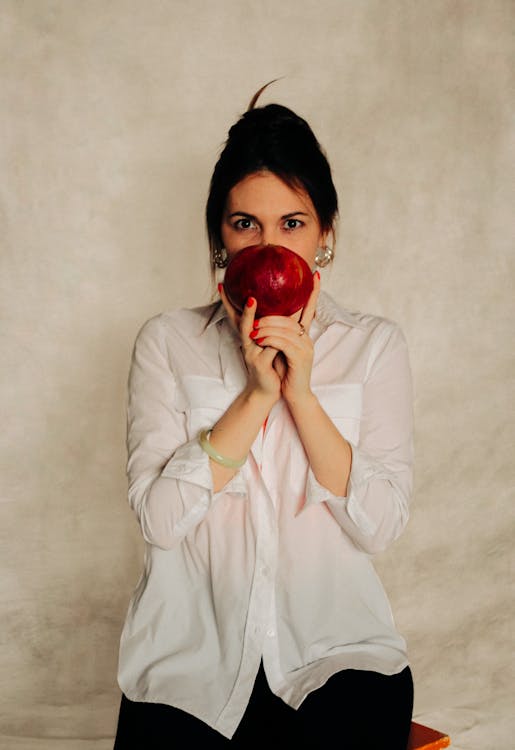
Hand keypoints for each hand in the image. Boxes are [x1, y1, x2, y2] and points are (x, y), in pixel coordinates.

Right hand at [219, 284, 281, 403]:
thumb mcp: (269, 345)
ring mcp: (253, 353)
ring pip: (254, 332)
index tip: (222, 285)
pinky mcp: (261, 363)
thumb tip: (286, 305)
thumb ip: (272, 328)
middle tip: (246, 293)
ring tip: (253, 302)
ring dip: (252, 316)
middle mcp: (248, 343)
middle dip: (243, 307)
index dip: (228, 302)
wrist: (268, 390)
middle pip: (241, 322)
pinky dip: (277, 336)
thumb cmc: (270, 366)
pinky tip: (283, 329)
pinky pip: (271, 346)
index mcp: (249, 337)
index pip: (237, 316)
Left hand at [250, 271, 320, 405]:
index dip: (314, 292)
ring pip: (285, 329)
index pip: (310, 308)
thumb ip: (278, 333)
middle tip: (255, 311)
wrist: (294, 395)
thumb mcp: (281, 348)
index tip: (315, 274)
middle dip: (271, 313)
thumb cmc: (285, 371)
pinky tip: (259, 339)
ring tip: (252, 329)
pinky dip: (270, 339)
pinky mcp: (300, 358)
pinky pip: (283, 343)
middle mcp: (307, 338)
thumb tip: (264, 318)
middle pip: (290, 317)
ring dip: (266, 327)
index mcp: (304, 334)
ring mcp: (305, 348)